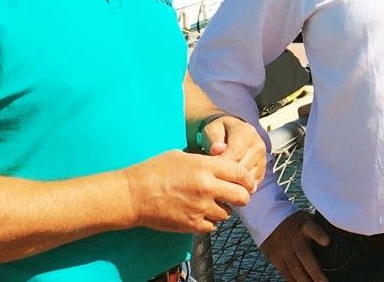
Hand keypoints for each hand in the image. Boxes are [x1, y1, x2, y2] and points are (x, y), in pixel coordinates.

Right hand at [123, 150, 254, 233]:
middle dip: (243, 196)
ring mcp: (200, 208)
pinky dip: (209, 221)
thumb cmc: (155, 170)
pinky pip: (212, 226)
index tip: (249, 182)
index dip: (248, 179)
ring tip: (213, 203)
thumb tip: (222, 165)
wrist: (134, 194)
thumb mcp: (183, 156)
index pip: (240, 173)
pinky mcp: (192, 224)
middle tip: (238, 196)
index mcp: (206, 167)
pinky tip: (201, 214)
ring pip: (227, 213)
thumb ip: (206, 162)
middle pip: (241, 196)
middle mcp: (207, 188)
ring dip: (224, 209)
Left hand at [200, 115, 266, 188]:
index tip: (209, 171)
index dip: (221, 166)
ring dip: (233, 184)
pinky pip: (252, 185)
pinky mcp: (262, 170)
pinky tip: (229, 185)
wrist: (234, 133)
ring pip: (248, 180)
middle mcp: (258, 146)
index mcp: (247, 134)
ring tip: (220, 184)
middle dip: (226, 177)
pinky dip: (240, 188)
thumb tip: (216, 149)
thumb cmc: (220, 132)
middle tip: (213, 180)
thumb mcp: (213, 129)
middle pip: (243, 170)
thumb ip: (214, 138)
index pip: (235, 155)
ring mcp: (262, 159)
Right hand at [260, 211, 330, 281]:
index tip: (326, 241)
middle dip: (315, 272)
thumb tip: (333, 239)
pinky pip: (286, 273)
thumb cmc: (295, 221)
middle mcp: (294, 239)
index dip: (319, 235)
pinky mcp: (275, 258)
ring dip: (306, 280)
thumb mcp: (307, 218)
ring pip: (295, 269)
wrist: (268, 217)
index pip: (312, 229)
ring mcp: (284, 249)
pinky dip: (294, 281)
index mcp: (304, 226)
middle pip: (305, 256)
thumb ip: (317, 228)